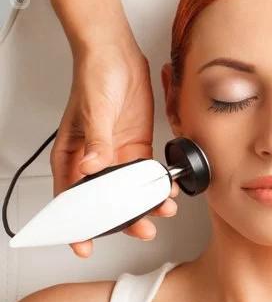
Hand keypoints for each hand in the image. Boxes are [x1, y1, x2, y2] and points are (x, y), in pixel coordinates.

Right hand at [50, 44, 178, 257]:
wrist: (118, 56)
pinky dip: (158, 184)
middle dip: (123, 219)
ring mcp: (117, 156)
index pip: (71, 198)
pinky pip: (147, 174)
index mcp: (73, 156)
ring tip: (164, 210)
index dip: (77, 224)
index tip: (85, 244)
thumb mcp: (95, 112)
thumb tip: (92, 167)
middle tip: (142, 229)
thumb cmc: (94, 78)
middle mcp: (95, 161)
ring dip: (146, 204)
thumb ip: (96, 142)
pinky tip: (170, 189)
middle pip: (106, 201)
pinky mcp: (136, 148)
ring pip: (130, 191)